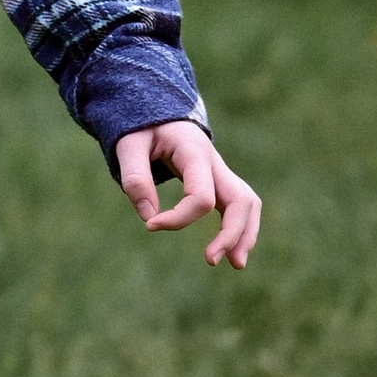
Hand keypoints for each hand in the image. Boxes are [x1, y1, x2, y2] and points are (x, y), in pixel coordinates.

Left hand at [115, 119, 260, 266]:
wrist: (157, 112)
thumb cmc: (142, 127)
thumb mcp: (128, 144)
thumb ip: (135, 177)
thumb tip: (149, 217)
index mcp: (195, 151)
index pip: (201, 196)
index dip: (178, 218)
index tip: (150, 226)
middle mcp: (215, 162)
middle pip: (241, 200)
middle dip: (232, 233)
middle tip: (210, 260)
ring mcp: (221, 171)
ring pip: (248, 203)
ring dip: (245, 234)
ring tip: (236, 264)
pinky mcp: (219, 181)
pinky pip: (241, 205)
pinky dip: (241, 228)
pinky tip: (232, 250)